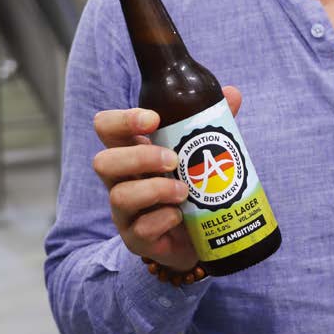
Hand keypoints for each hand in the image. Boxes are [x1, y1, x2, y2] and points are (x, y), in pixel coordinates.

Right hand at [92, 86, 241, 271]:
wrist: (201, 235)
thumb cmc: (192, 185)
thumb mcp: (201, 152)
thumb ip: (211, 123)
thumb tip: (231, 93)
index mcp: (132, 152)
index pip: (107, 128)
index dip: (122, 120)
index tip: (153, 119)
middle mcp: (122, 180)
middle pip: (103, 162)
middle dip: (139, 157)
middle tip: (174, 160)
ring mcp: (126, 212)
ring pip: (119, 197)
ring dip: (154, 189)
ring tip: (184, 191)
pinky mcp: (137, 239)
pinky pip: (139, 230)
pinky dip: (162, 219)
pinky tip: (180, 216)